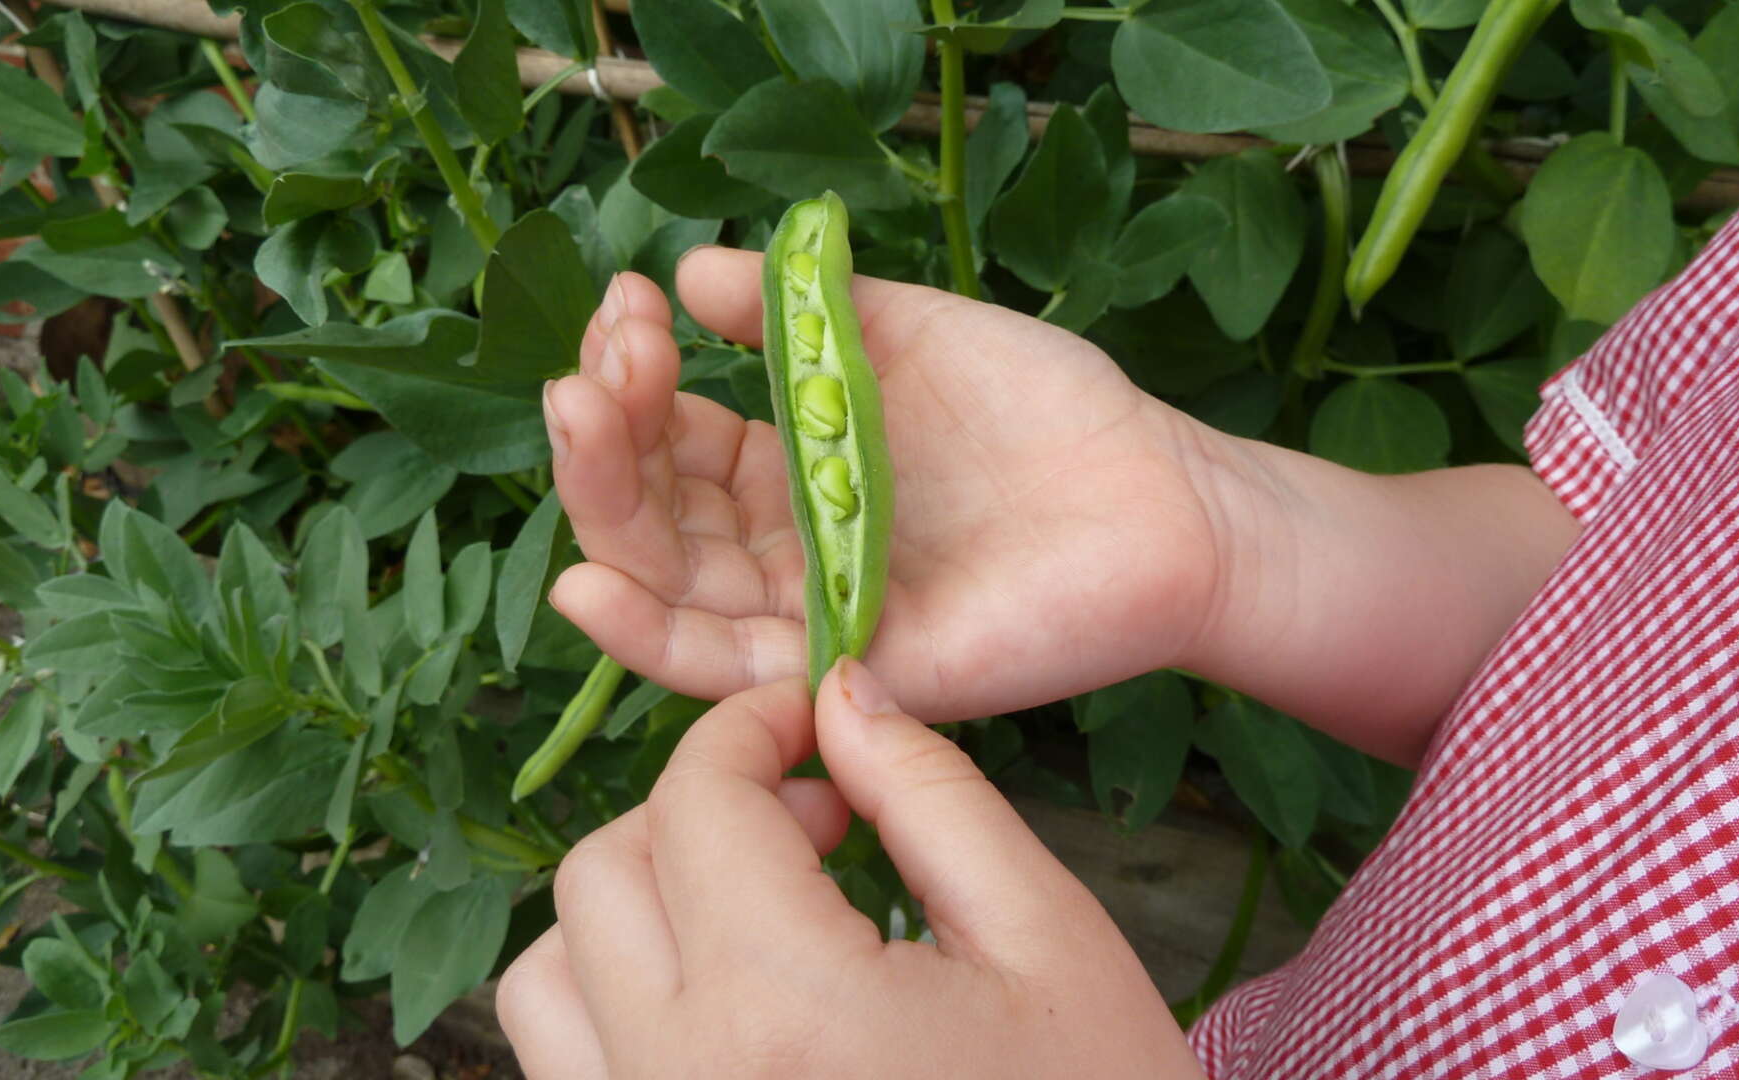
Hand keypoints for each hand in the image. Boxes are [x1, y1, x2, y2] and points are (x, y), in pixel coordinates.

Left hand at [496, 659, 1201, 1078]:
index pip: (698, 802)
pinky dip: (613, 1008)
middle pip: (601, 875)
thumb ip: (933, 795)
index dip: (751, 728)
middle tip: (814, 820)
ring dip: (635, 911)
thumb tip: (842, 696)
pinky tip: (729, 1007)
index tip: (811, 723)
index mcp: (780, 1007)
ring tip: (756, 913)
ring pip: (547, 980)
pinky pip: (569, 1075)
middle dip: (697, 811)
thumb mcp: (1048, 941)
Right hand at [543, 249, 1241, 720]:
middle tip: (599, 362)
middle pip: (651, 512)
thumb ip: (796, 312)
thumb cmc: (1047, 412)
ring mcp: (810, 614)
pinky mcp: (848, 673)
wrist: (1161, 496)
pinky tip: (584, 585)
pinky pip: (729, 673)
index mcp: (790, 468)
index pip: (671, 437)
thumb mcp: (907, 333)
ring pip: (668, 586)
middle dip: (605, 434)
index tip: (630, 304)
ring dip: (602, 508)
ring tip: (576, 415)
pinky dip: (646, 638)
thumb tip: (689, 271)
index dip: (634, 376)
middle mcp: (783, 548)